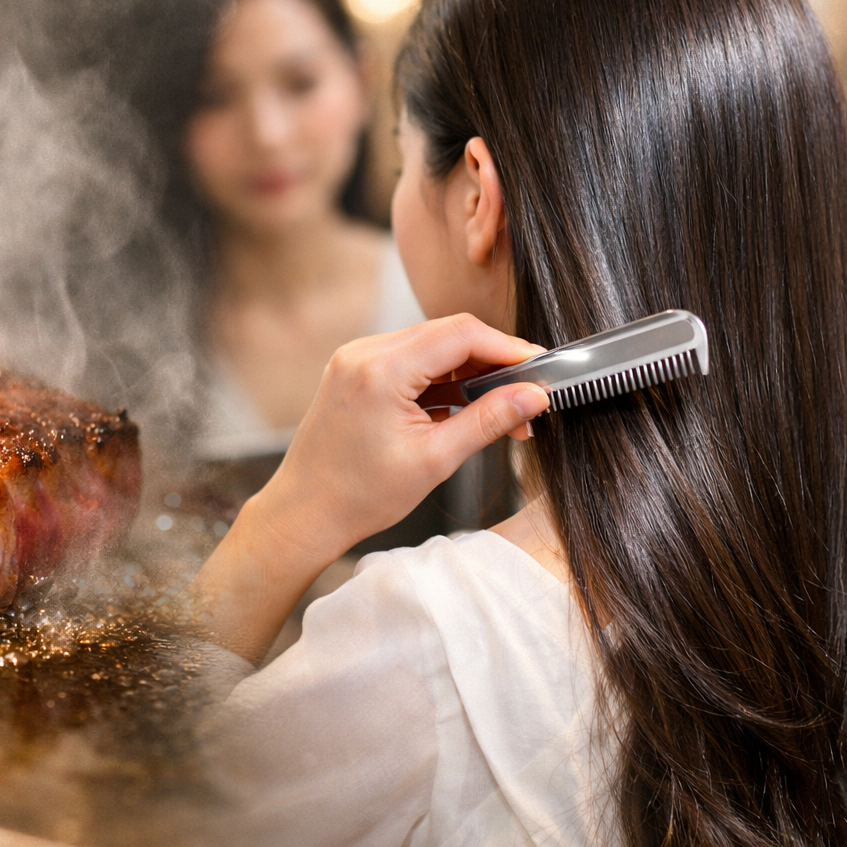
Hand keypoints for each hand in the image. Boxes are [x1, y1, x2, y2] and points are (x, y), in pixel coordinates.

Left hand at [191, 314, 548, 661]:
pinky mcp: (355, 370)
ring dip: (468, 372)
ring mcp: (356, 358)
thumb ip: (489, 420)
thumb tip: (534, 396)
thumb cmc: (360, 496)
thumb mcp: (435, 460)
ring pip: (430, 345)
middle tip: (527, 397)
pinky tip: (463, 409)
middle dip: (492, 362)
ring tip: (500, 412)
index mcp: (381, 370)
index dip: (508, 348)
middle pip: (447, 334)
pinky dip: (441, 379)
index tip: (541, 370)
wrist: (305, 512)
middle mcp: (364, 353)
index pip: (461, 334)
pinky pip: (409, 360)